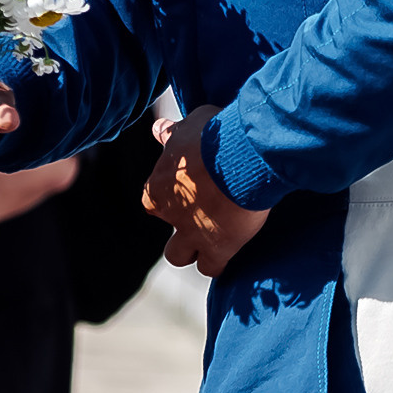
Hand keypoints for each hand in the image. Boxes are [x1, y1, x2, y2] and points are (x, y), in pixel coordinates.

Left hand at [145, 106, 269, 277]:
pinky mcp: (217, 246)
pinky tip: (231, 250)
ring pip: (179, 256)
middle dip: (180, 226)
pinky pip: (212, 267)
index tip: (190, 188)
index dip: (170, 197)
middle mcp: (170, 212)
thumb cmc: (215, 135)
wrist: (240, 155)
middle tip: (203, 214)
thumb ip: (174, 132)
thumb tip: (160, 129)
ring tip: (213, 239)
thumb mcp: (191, 124)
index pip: (153, 200)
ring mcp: (192, 233)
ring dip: (193, 250)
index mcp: (158, 186)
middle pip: (164, 225)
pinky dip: (220, 262)